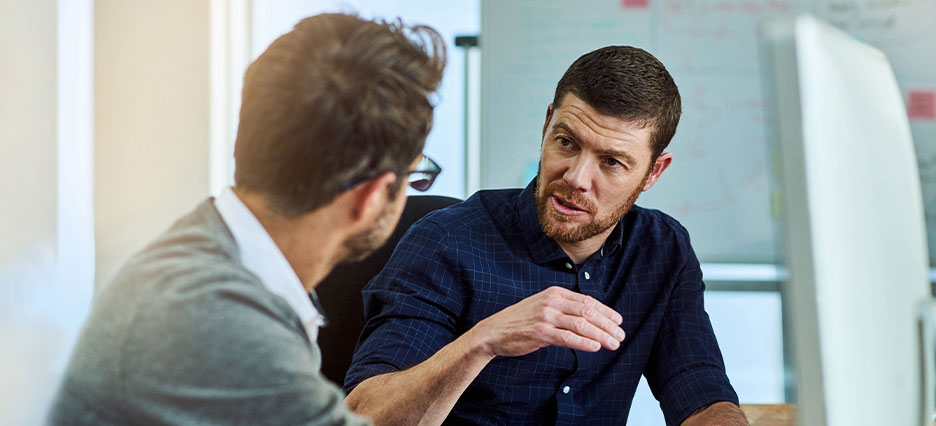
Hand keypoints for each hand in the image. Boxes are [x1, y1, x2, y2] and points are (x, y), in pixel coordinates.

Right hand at [469, 286, 624, 357]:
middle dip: (608, 325)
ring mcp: (546, 316)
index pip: (587, 301)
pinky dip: (584, 343)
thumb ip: (564, 308)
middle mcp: (552, 302)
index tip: (618, 322)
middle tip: (620, 336)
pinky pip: (568, 338)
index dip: (606, 312)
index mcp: (555, 293)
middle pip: (588, 312)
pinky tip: (596, 347)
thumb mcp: (543, 306)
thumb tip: (589, 317)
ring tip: (614, 344)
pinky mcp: (540, 333)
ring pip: (581, 325)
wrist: (494, 331)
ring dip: (601, 335)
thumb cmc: (521, 321)